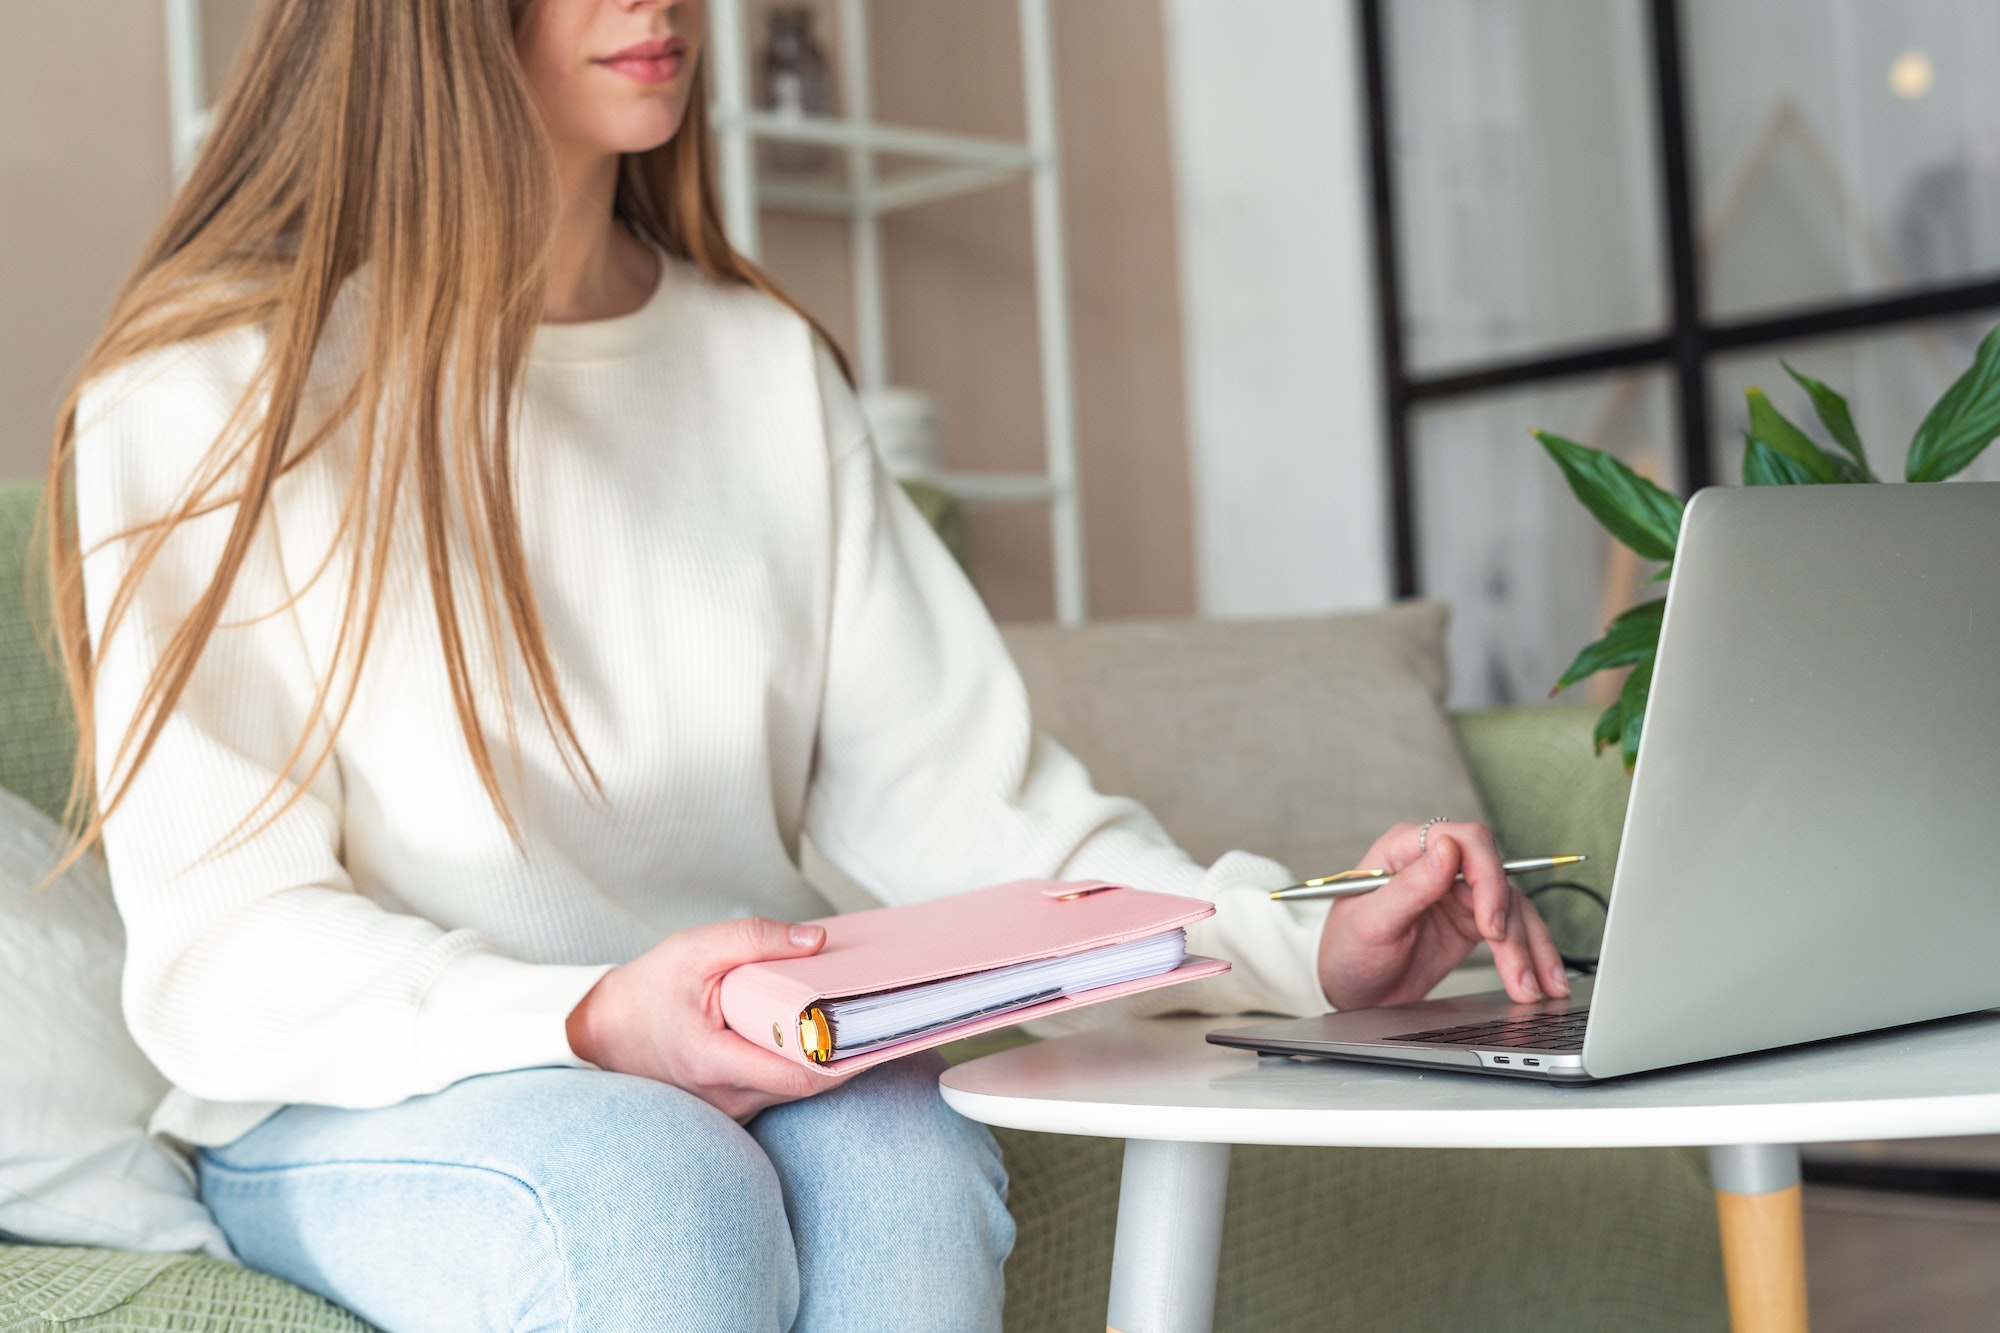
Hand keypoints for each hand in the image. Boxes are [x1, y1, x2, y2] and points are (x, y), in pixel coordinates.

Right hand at [566, 917, 851, 1121]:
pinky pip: (780, 1088)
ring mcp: (730, 1108)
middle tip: (882, 1015)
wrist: (602, 1031)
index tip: (879, 1030)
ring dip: (826, 1057)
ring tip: (856, 1017)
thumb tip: (816, 941)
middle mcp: (726, 1096)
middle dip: (847, 1052)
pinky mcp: (734, 1105)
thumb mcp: (694, 949)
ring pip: (797, 1089)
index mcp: (715, 1061)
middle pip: (809, 1084)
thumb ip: (755, 940)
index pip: (801, 1076)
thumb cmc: (646, 991)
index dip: (846, 1057)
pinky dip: (803, 1063)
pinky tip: (819, 1031)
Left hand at [1314, 821, 1569, 1011]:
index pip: (1465, 841)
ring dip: (1530, 950)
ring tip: (1536, 990)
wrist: (1346, 988)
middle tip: (1516, 969)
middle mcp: (1439, 865)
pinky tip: (1543, 982)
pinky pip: (1513, 932)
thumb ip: (1408, 888)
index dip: (1487, 877)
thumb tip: (1446, 850)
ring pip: (1512, 909)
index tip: (1489, 923)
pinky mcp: (1472, 922)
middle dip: (1512, 927)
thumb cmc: (1344, 948)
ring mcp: (1458, 893)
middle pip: (1497, 877)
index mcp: (1407, 850)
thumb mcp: (1368, 922)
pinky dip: (1531, 958)